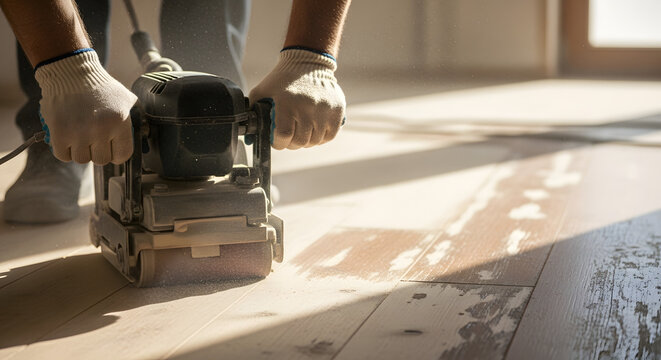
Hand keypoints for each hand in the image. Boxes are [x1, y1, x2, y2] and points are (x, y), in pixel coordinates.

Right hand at [35, 49, 136, 164]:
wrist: (71, 73)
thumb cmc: (100, 87)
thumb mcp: (126, 99)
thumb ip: (135, 117)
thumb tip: (144, 132)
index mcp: (119, 123)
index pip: (122, 155)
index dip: (116, 154)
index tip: (111, 148)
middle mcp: (100, 130)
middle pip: (101, 159)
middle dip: (98, 151)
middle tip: (93, 138)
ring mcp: (78, 133)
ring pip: (82, 159)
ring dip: (81, 151)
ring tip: (79, 135)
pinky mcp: (59, 133)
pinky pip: (63, 155)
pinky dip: (64, 150)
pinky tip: (67, 137)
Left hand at [249, 49, 345, 149]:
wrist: (308, 63)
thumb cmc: (282, 80)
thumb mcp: (262, 91)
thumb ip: (253, 111)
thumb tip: (249, 135)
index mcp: (286, 103)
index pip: (283, 136)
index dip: (279, 143)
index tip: (277, 141)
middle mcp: (307, 107)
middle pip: (300, 141)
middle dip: (292, 144)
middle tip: (289, 138)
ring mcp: (323, 109)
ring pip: (315, 141)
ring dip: (306, 141)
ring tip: (302, 133)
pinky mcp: (337, 110)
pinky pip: (329, 135)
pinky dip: (321, 138)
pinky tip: (314, 132)